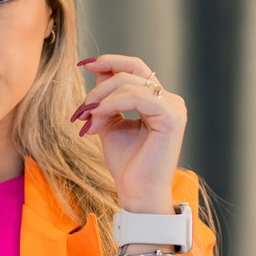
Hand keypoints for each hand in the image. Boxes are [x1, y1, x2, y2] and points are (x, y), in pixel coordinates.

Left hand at [73, 55, 185, 212]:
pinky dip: (111, 103)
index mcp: (159, 101)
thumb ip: (107, 99)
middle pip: (131, 71)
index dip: (109, 61)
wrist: (136, 193)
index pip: (135, 69)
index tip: (82, 63)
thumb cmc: (126, 164)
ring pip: (129, 83)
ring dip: (101, 99)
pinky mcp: (172, 117)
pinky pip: (135, 97)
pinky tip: (97, 116)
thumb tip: (98, 71)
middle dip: (100, 84)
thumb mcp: (111, 123)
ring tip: (87, 119)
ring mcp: (174, 107)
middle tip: (81, 109)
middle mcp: (170, 101)